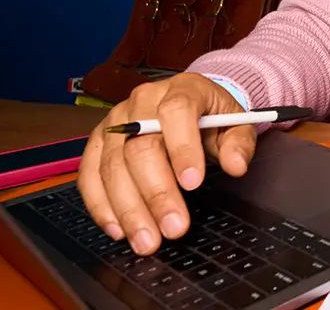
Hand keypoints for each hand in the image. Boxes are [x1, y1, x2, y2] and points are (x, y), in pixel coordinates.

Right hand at [77, 73, 254, 254]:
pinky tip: (118, 230)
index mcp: (182, 88)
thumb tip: (236, 165)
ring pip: (113, 165)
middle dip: (157, 192)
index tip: (193, 183)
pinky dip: (101, 205)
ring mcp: (115, 121)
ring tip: (147, 240)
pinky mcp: (98, 142)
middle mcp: (142, 100)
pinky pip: (90, 175)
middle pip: (140, 146)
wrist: (189, 103)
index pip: (177, 111)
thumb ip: (239, 143)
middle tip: (174, 227)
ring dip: (129, 209)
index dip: (183, 148)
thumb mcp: (236, 122)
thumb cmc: (212, 116)